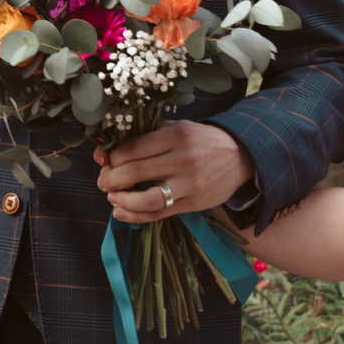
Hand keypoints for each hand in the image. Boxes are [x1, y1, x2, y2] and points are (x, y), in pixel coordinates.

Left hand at [96, 121, 250, 223]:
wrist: (240, 156)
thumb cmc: (200, 140)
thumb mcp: (177, 127)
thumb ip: (144, 135)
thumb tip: (107, 152)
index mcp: (176, 135)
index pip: (132, 148)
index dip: (112, 157)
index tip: (105, 161)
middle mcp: (183, 159)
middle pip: (135, 172)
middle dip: (110, 179)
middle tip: (102, 181)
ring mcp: (189, 184)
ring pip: (146, 199)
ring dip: (121, 200)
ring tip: (111, 197)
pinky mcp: (193, 203)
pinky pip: (159, 214)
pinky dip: (135, 217)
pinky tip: (120, 213)